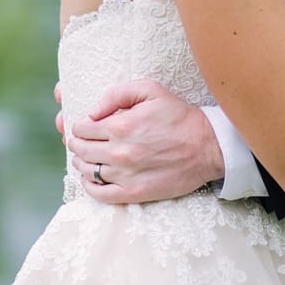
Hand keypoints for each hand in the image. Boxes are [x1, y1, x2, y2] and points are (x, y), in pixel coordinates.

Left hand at [62, 79, 225, 203]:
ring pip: (86, 170)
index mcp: (121, 126)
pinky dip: (89, 186)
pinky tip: (91, 178)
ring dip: (81, 162)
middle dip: (77, 143)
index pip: (82, 128)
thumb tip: (92, 111)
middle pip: (80, 149)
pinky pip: (98, 194)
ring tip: (86, 157)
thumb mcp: (151, 90)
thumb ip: (117, 94)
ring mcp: (125, 175)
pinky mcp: (133, 193)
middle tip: (82, 141)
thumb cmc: (179, 116)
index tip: (87, 125)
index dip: (81, 125)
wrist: (206, 147)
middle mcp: (119, 152)